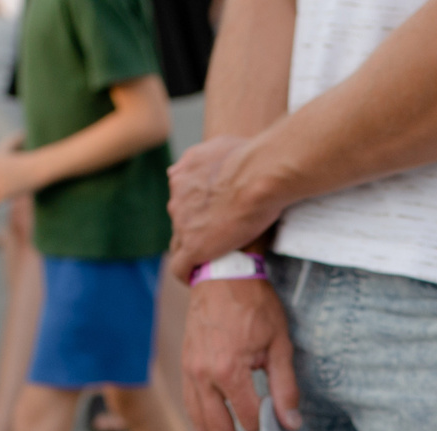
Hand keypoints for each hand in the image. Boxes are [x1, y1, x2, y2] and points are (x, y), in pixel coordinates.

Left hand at [168, 136, 281, 272]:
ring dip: (194, 250)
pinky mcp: (193, 247)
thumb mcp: (219, 145)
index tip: (213, 216)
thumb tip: (203, 160)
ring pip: (180, 243)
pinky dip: (187, 273)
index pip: (183, 199)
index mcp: (182, 176)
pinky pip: (181, 267)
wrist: (259, 175)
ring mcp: (182, 224)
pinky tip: (195, 278)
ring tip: (212, 259)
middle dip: (195, 229)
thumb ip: (206, 157)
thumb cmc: (250, 157)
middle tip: (219, 237)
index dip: (198, 209)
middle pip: (181, 220)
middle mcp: (177, 199)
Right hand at [180, 276, 298, 430]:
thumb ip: (285, 387)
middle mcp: (203, 376)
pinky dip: (206, 425)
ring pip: (200, 425)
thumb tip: (291, 422)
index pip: (250, 419)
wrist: (221, 274)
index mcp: (228, 370)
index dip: (269, 430)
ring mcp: (189, 374)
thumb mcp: (279, 343)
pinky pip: (191, 409)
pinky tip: (224, 428)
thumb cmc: (253, 303)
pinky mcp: (184, 369)